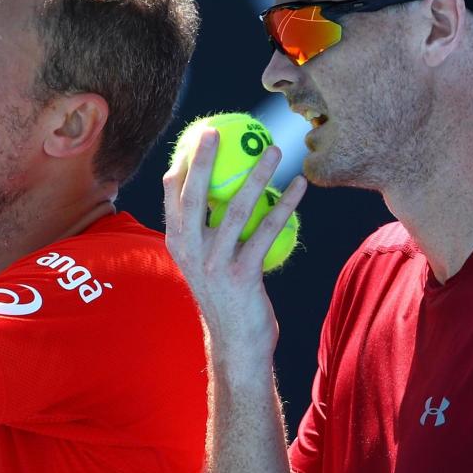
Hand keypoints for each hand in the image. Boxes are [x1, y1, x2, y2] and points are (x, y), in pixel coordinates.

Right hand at [163, 130, 306, 371]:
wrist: (235, 343)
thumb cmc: (224, 295)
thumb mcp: (203, 261)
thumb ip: (204, 229)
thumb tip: (220, 188)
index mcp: (176, 243)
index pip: (173, 194)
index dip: (184, 162)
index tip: (199, 135)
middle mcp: (190, 250)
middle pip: (196, 194)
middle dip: (206, 159)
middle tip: (220, 129)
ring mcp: (214, 263)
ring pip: (236, 208)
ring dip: (257, 174)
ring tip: (274, 150)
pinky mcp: (241, 275)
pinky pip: (266, 231)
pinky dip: (285, 205)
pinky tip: (299, 186)